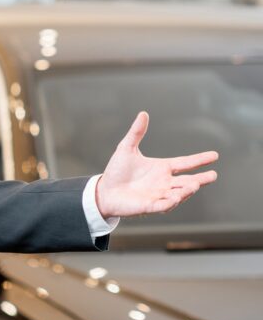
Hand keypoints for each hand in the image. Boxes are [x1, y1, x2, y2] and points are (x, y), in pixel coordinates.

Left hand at [96, 111, 218, 218]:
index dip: (199, 160)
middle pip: (187, 181)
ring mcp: (158, 195)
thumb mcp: (126, 148)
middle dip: (200, 180)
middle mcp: (164, 183)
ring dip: (187, 190)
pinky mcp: (149, 206)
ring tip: (194, 185)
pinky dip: (170, 202)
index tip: (215, 155)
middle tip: (213, 176)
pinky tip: (176, 198)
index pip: (184, 163)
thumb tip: (143, 113)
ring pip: (178, 194)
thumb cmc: (116, 171)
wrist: (104, 191)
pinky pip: (162, 205)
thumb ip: (136, 132)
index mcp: (162, 168)